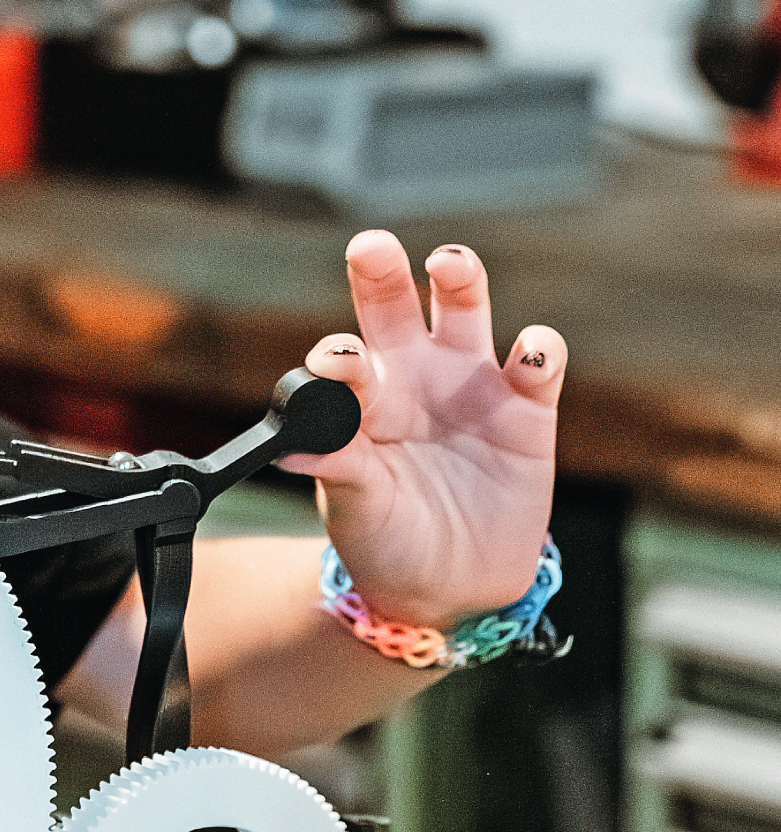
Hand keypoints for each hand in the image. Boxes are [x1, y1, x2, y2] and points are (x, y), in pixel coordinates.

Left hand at [278, 231, 565, 624]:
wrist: (447, 585)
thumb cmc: (384, 536)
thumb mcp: (355, 505)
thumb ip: (337, 465)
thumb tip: (291, 447)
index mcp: (359, 399)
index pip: (344, 359)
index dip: (340, 355)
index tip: (337, 364)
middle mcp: (410, 377)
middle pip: (394, 307)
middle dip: (382, 272)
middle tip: (370, 246)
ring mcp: (468, 387)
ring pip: (465, 312)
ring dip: (459, 280)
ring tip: (449, 263)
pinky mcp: (527, 412)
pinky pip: (538, 364)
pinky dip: (539, 350)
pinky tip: (530, 357)